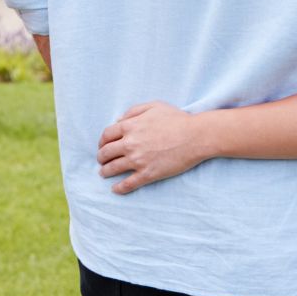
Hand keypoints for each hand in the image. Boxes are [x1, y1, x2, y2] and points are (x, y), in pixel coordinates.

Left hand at [98, 102, 213, 194]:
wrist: (195, 136)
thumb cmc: (177, 119)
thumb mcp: (154, 106)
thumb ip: (133, 111)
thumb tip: (118, 120)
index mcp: (130, 126)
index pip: (106, 135)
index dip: (102, 142)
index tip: (103, 146)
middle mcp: (130, 143)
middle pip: (106, 153)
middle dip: (101, 157)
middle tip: (102, 161)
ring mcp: (138, 160)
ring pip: (113, 169)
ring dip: (105, 172)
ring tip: (104, 174)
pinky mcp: (148, 174)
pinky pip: (128, 184)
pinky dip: (119, 188)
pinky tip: (115, 189)